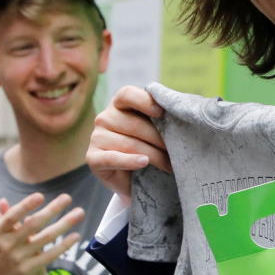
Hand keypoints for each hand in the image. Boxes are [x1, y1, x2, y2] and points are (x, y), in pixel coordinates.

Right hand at [86, 85, 170, 199]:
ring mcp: (96, 137)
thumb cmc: (148, 146)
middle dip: (159, 139)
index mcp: (119, 103)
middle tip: (177, 151)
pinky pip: (113, 158)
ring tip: (169, 165)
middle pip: (134, 124)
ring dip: (154, 155)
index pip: (127, 95)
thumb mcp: (155, 128)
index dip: (144, 101)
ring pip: (129, 144)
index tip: (162, 113)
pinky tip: (143, 162)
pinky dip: (129, 161)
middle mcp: (105, 117)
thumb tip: (181, 111)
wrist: (134, 179)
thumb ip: (162, 116)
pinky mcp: (93, 158)